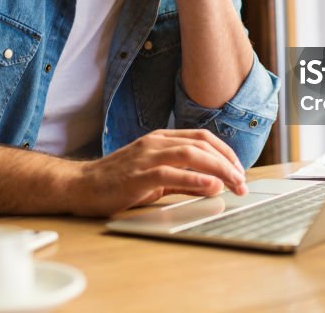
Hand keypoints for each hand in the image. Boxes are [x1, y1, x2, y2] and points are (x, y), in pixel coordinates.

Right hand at [69, 129, 247, 216]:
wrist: (81, 186)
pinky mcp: (138, 174)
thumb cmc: (118, 181)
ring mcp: (146, 156)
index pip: (202, 137)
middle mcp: (156, 142)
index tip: (239, 170)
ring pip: (191, 154)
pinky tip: (211, 187)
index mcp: (161, 139)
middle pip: (202, 144)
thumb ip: (184, 180)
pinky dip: (195, 179)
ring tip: (234, 184)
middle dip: (228, 162)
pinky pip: (171, 173)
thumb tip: (214, 185)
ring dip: (218, 169)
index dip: (226, 152)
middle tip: (243, 182)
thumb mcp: (156, 179)